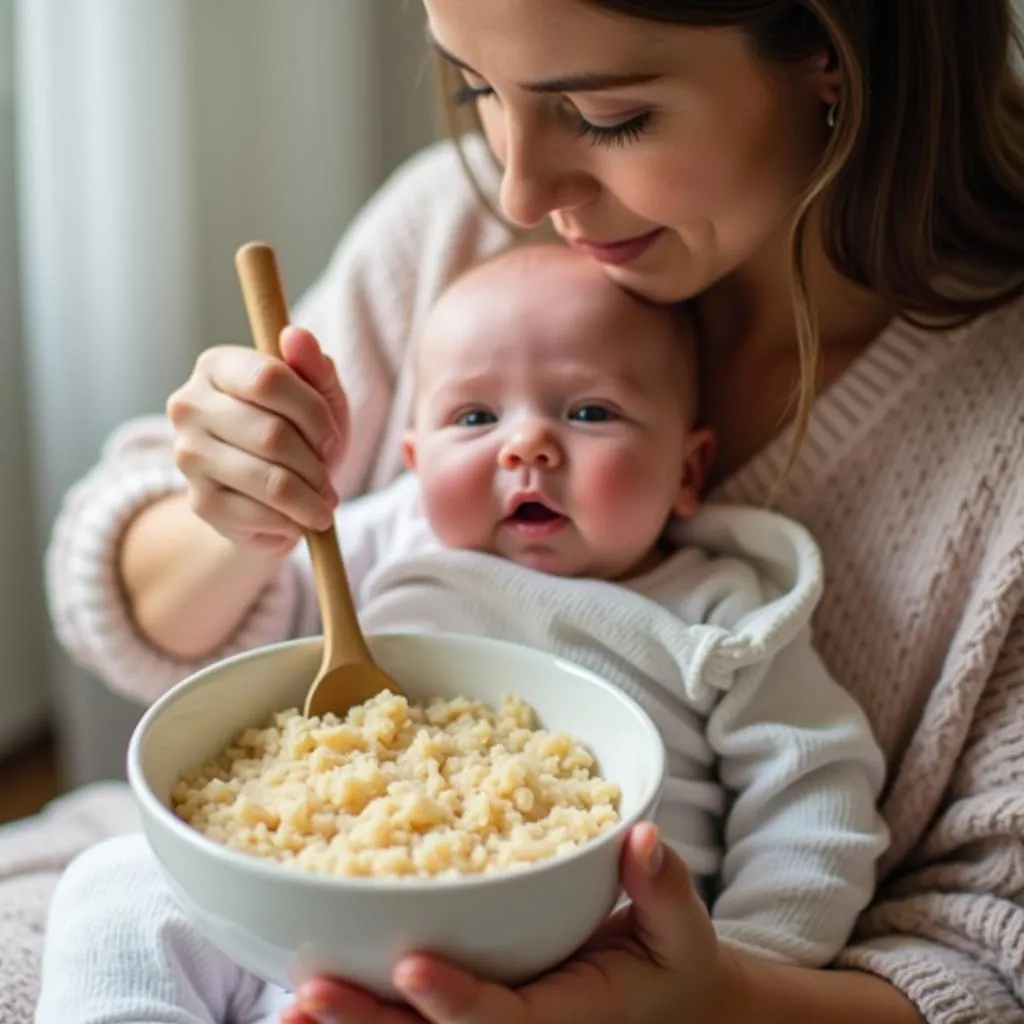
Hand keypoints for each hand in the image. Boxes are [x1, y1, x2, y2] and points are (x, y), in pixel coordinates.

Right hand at [168, 327, 347, 555]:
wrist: (274, 496)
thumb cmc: (300, 434)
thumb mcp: (320, 396)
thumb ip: (314, 366)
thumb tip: (296, 334)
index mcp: (216, 366)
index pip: (268, 378)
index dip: (313, 413)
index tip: (330, 436)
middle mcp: (189, 406)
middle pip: (272, 434)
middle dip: (315, 462)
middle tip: (327, 475)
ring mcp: (187, 456)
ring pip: (271, 480)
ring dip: (311, 498)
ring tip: (323, 502)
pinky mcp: (199, 502)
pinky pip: (261, 515)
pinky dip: (293, 521)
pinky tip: (297, 518)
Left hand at [280, 824, 739, 1023]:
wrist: (661, 1011)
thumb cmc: (666, 966)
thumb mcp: (680, 931)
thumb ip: (662, 888)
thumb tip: (642, 834)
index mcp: (566, 1018)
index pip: (505, 1020)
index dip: (456, 999)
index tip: (411, 965)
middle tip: (310, 994)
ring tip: (288, 1006)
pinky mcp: (469, 1016)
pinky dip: (359, 1017)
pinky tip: (302, 1002)